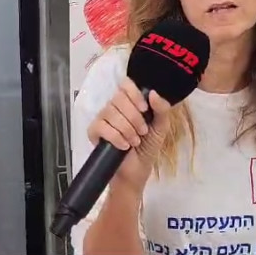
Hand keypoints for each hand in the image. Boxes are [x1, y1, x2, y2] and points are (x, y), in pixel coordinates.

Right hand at [87, 78, 172, 195]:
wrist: (137, 170)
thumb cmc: (148, 147)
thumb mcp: (161, 128)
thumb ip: (161, 110)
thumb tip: (153, 93)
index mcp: (131, 102)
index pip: (126, 84)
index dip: (134, 94)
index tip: (144, 109)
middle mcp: (115, 107)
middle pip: (118, 98)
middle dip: (134, 117)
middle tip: (142, 132)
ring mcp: (103, 118)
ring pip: (110, 112)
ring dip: (127, 129)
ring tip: (134, 141)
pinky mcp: (94, 131)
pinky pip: (101, 126)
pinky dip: (115, 137)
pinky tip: (123, 146)